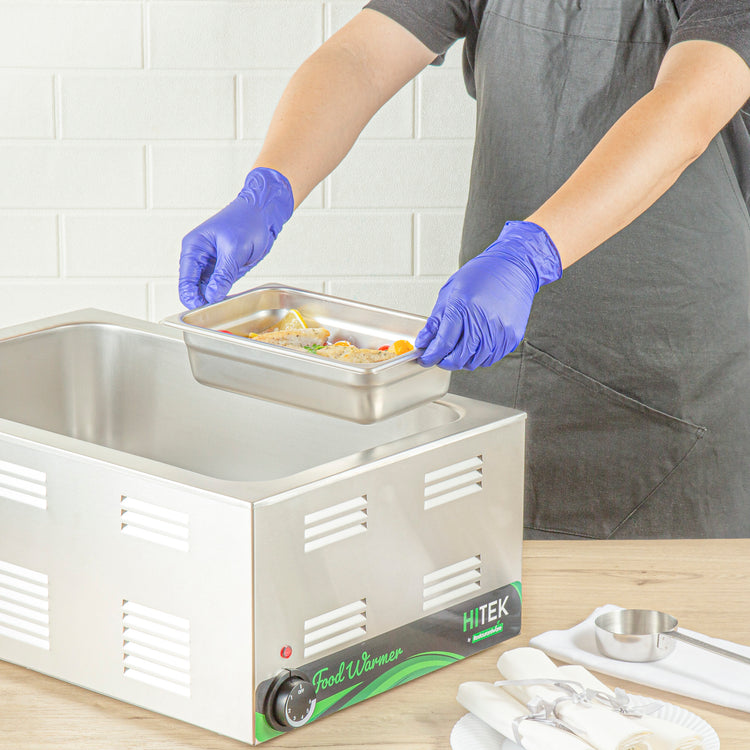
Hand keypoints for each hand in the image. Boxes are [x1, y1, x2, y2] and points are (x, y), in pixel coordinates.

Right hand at [179, 167, 293, 308]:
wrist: (264, 212)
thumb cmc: (247, 220)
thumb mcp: (235, 249)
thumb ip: (223, 274)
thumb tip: (212, 295)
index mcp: (194, 247)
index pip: (186, 280)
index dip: (192, 297)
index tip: (203, 310)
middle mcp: (199, 256)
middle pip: (194, 287)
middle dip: (204, 299)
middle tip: (216, 310)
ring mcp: (212, 263)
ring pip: (208, 288)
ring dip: (215, 297)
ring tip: (225, 303)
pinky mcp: (224, 267)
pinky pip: (220, 285)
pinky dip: (224, 292)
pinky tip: (230, 297)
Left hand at [415, 221, 561, 369]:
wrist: (514, 268)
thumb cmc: (482, 275)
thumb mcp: (450, 292)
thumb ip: (436, 321)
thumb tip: (424, 342)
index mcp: (463, 307)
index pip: (443, 343)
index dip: (431, 355)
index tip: (425, 359)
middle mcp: (482, 321)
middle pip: (458, 358)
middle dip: (444, 361)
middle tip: (438, 356)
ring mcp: (499, 331)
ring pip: (474, 362)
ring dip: (462, 360)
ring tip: (458, 347)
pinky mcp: (511, 337)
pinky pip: (490, 358)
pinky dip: (479, 356)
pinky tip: (475, 344)